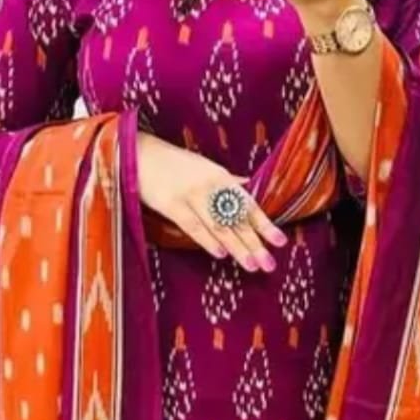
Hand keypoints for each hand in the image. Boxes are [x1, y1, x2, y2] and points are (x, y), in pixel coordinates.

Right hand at [136, 133, 285, 271]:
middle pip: (237, 219)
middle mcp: (210, 186)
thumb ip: (227, 180)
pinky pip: (193, 225)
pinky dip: (207, 239)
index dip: (265, 224)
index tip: (281, 242)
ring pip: (219, 226)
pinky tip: (220, 253)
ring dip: (236, 247)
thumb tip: (248, 185)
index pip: (248, 205)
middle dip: (255, 243)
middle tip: (269, 264)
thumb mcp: (204, 167)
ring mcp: (191, 195)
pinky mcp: (171, 204)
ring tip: (251, 265)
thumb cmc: (173, 162)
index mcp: (221, 177)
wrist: (138, 153)